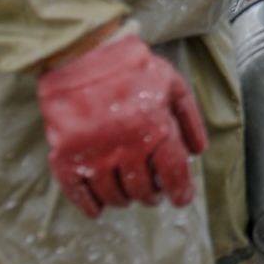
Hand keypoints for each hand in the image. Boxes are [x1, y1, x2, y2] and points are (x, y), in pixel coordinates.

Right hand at [35, 34, 207, 217]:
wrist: (81, 54)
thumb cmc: (131, 66)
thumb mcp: (171, 84)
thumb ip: (189, 118)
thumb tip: (198, 152)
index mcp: (154, 127)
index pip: (173, 173)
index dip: (181, 191)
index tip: (182, 199)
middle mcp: (125, 145)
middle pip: (144, 188)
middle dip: (152, 195)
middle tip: (153, 193)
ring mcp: (93, 153)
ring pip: (114, 194)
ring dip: (125, 200)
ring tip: (129, 195)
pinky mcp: (65, 155)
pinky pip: (78, 192)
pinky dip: (89, 206)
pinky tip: (98, 210)